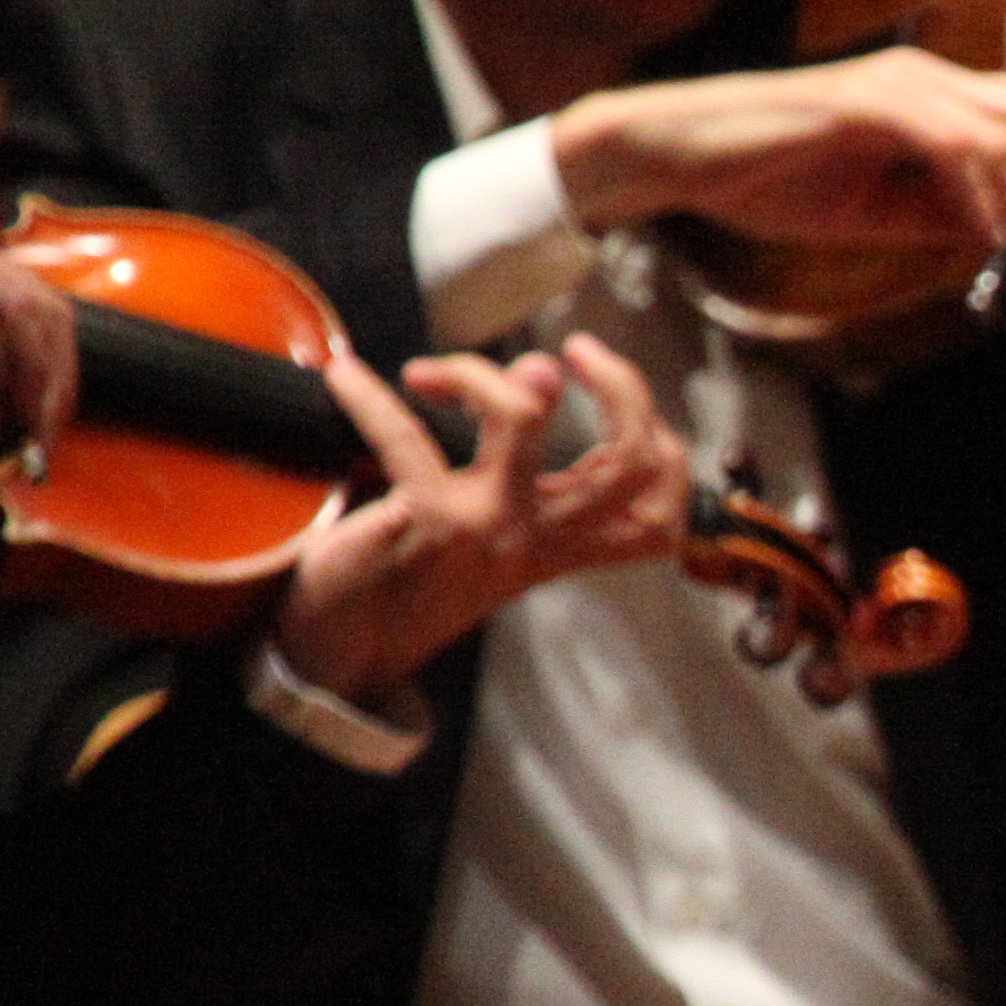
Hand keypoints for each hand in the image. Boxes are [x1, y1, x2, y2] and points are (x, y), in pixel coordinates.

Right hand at [0, 172, 76, 443]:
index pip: (17, 319)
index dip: (34, 379)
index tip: (29, 436)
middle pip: (41, 317)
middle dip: (53, 385)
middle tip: (43, 445)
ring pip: (41, 314)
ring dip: (49, 381)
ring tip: (35, 434)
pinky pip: (17, 311)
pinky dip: (31, 363)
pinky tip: (20, 404)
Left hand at [271, 334, 690, 709]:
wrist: (347, 653)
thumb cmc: (412, 580)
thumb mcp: (485, 528)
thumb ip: (520, 461)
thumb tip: (544, 369)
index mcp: (561, 548)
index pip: (658, 508)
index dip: (663, 441)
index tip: (616, 400)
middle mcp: (539, 542)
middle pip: (630, 462)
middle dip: (622, 385)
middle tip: (577, 352)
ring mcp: (489, 530)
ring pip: (523, 419)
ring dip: (479, 373)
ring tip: (434, 373)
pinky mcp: (427, 523)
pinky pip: (405, 436)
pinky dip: (366, 399)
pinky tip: (343, 378)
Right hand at [548, 51, 1005, 297]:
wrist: (683, 156)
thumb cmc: (769, 179)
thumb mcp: (878, 209)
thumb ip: (942, 213)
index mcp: (929, 92)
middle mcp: (923, 75)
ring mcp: (896, 84)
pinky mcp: (865, 103)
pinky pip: (955, 146)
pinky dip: (981, 197)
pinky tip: (978, 240)